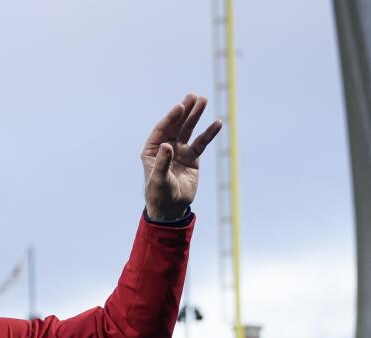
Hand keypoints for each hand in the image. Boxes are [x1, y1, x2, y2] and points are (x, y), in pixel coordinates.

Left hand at [141, 93, 222, 220]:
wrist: (171, 208)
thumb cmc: (159, 194)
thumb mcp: (158, 179)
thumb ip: (162, 162)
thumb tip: (167, 145)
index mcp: (152, 149)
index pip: (162, 129)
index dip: (171, 117)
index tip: (180, 106)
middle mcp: (165, 147)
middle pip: (176, 125)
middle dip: (185, 110)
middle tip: (194, 96)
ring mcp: (180, 151)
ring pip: (189, 130)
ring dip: (196, 115)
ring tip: (204, 100)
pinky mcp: (192, 158)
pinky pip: (202, 142)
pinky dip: (209, 133)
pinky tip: (217, 123)